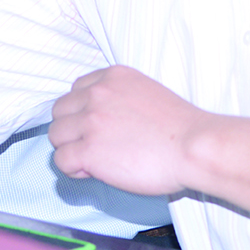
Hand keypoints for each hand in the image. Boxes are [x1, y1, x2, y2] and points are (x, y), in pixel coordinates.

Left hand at [48, 65, 202, 196]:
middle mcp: (98, 94)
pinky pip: (61, 159)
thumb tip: (103, 120)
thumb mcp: (146, 93)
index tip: (97, 127)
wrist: (194, 147)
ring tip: (93, 160)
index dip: (82, 112)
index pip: (76, 90)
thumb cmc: (180, 128)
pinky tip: (92, 172)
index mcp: (113, 77)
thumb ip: (119, 98)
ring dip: (70, 149)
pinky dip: (72, 169)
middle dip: (72, 130)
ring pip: (56, 135)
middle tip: (93, 146)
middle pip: (60, 111)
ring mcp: (91, 121)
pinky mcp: (89, 150)